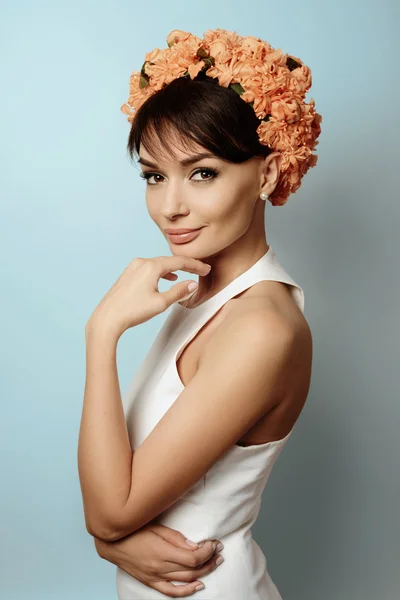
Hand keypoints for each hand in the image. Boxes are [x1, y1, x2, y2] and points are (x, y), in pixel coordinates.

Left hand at [86, 255, 210, 336]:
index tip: (206, 269)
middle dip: (186, 265)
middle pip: (170, 260)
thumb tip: (193, 284)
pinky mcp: (128, 274)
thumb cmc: (132, 311)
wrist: (108, 318)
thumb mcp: (161, 303)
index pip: (179, 262)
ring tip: (185, 273)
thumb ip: (179, 292)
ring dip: (173, 268)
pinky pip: (150, 268)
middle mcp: (142, 263)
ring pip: (159, 264)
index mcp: (151, 267)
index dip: (195, 265)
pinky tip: (166, 277)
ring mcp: (133, 267)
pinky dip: (161, 271)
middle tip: (200, 270)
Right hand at [94, 522, 223, 596]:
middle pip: (192, 570)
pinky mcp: (151, 582)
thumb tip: (195, 545)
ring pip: (185, 581)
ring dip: (204, 573)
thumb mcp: (156, 527)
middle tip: (220, 552)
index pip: (193, 557)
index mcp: (162, 552)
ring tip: (215, 563)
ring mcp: (155, 577)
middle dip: (210, 561)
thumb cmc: (134, 530)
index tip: (215, 543)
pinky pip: (171, 591)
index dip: (207, 551)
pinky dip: (186, 591)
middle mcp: (160, 567)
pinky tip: (198, 585)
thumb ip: (176, 538)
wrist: (112, 543)